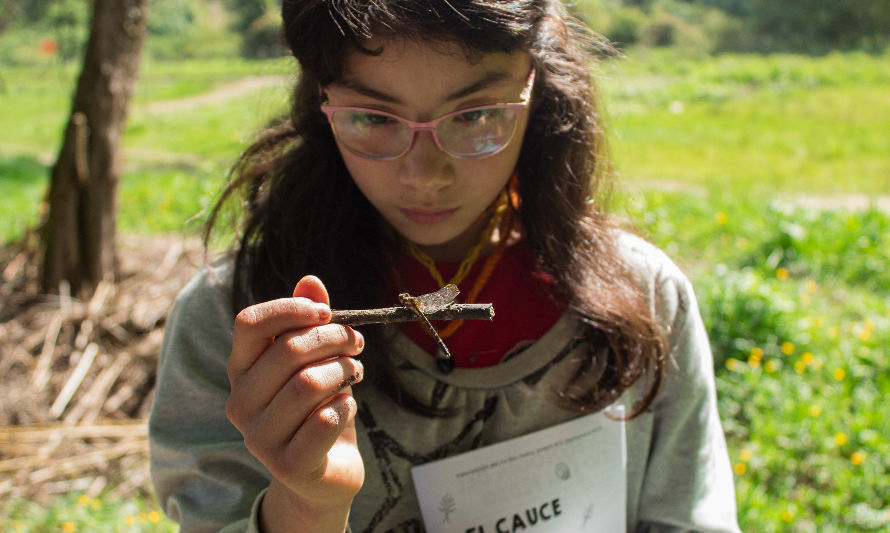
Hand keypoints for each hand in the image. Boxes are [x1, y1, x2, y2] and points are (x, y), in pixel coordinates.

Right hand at [226, 275, 364, 531]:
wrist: (323, 473)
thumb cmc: (317, 407)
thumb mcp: (314, 360)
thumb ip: (309, 322)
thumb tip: (310, 280)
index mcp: (241, 369)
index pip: (249, 323)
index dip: (290, 309)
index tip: (328, 313)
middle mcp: (240, 402)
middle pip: (288, 351)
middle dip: (334, 339)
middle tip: (357, 343)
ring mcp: (258, 437)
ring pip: (309, 384)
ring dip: (345, 372)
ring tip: (356, 373)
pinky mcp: (286, 464)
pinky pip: (325, 420)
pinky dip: (346, 407)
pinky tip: (347, 407)